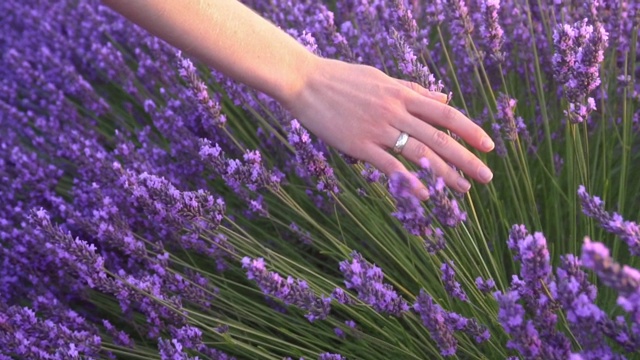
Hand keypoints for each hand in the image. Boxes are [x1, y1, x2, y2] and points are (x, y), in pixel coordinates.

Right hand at [281, 57, 494, 198]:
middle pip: (439, 137)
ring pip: (420, 153)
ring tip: (464, 190)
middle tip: (486, 177)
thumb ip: (412, 88)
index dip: (469, 130)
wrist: (304, 82)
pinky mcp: (359, 145)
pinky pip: (390, 166)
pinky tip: (426, 195)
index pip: (445, 113)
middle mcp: (395, 111)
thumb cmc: (341, 78)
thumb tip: (442, 95)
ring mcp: (377, 129)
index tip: (488, 146)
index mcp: (401, 93)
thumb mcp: (380, 77)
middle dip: (466, 159)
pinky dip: (410, 181)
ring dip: (445, 173)